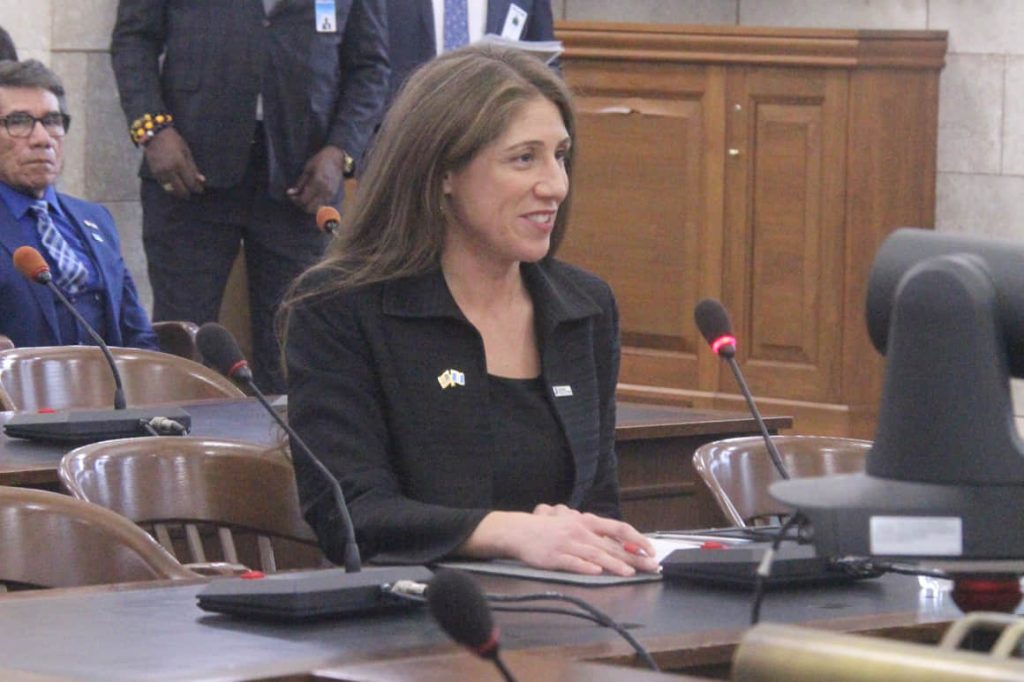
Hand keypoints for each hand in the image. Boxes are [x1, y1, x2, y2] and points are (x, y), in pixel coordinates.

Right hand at [144, 127, 205, 198]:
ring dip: (178, 192)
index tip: (200, 190)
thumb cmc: (174, 141)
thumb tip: (201, 180)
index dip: (196, 188)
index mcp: (179, 164)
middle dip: (188, 193)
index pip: (190, 182)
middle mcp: (169, 170)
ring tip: (184, 192)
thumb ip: (193, 167)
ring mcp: (160, 172)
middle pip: (180, 189)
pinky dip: (170, 188)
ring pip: (171, 189)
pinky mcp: (154, 173)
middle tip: (193, 192)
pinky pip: (164, 185)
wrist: (154, 135)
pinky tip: (175, 188)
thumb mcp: (186, 152)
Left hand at [287, 145, 345, 213]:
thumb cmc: (320, 161)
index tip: (291, 195)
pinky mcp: (333, 195)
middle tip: (296, 198)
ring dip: (308, 206)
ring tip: (304, 198)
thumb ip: (300, 183)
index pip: (303, 199)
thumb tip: (290, 193)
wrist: (337, 158)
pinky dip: (315, 205)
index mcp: (317, 183)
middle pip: (310, 208)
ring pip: (316, 209)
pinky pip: (322, 205)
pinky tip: (311, 197)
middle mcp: (325, 191)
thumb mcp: (307, 169)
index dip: (295, 200)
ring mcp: (330, 194)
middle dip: (301, 205)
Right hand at [460, 507, 659, 576]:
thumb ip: (594, 533)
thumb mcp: (573, 524)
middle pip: (611, 545)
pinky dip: (584, 567)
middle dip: (634, 557)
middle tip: (652, 567)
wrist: (519, 530)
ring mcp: (567, 544)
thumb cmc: (549, 529)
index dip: (636, 539)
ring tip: (629, 573)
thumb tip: (620, 544)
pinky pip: (572, 563)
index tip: (651, 550)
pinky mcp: (554, 557)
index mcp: (587, 522)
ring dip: (613, 564)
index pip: (618, 529)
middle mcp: (580, 531)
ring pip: (595, 555)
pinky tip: (596, 572)